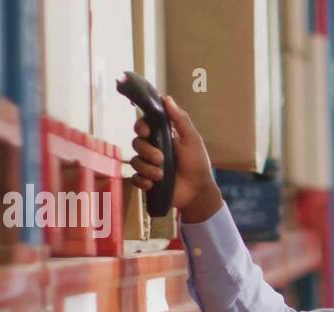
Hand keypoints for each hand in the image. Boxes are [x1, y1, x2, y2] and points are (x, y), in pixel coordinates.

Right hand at [129, 96, 222, 221]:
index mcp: (162, 137)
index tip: (146, 131)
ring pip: (135, 161)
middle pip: (136, 143)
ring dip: (147, 168)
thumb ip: (180, 120)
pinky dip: (142, 181)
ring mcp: (149, 165)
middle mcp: (153, 149)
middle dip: (146, 151)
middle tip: (160, 159)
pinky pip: (135, 178)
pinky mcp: (147, 181)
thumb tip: (166, 98)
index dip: (140, 126)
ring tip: (161, 175)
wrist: (198, 191)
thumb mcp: (192, 139)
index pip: (143, 126)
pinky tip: (152, 184)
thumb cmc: (197, 163)